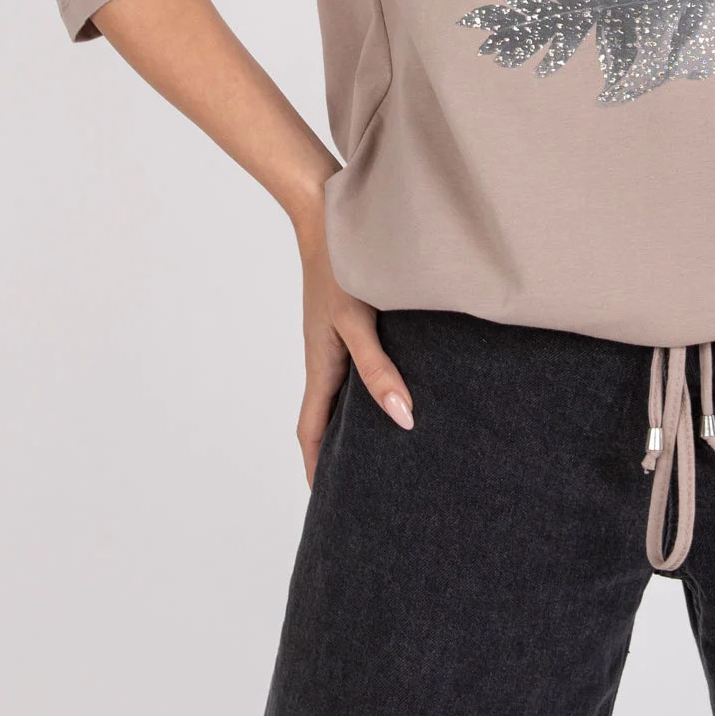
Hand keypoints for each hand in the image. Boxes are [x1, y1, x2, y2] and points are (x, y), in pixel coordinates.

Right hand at [291, 207, 414, 484]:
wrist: (327, 215)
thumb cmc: (340, 269)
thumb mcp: (358, 324)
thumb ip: (378, 370)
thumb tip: (403, 418)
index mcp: (320, 368)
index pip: (311, 432)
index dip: (317, 467)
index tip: (327, 500)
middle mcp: (325, 358)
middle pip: (327, 417)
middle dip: (339, 451)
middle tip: (363, 480)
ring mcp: (336, 338)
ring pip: (344, 390)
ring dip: (357, 417)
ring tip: (387, 439)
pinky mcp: (350, 318)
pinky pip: (357, 362)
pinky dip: (371, 382)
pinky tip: (400, 378)